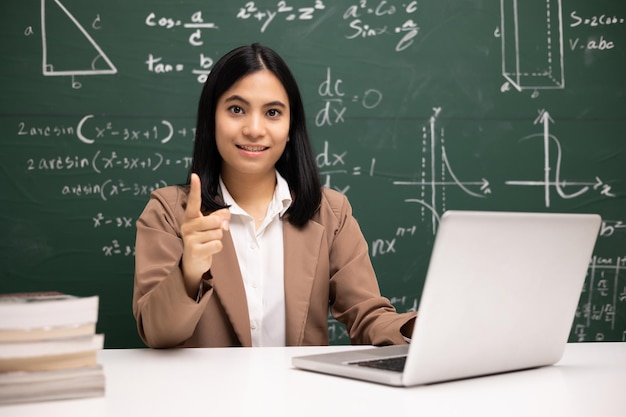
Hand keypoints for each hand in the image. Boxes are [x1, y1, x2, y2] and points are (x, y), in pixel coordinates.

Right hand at [180, 173, 229, 296]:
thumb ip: (220, 217)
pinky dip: (217, 248)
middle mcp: (187, 226)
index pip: (194, 201)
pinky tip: (208, 250)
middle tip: (213, 233)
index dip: (195, 189)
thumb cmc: (203, 240)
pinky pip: (217, 245)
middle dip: (220, 227)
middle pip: (215, 220)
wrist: (193, 263)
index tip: (195, 176)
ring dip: (218, 239)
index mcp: (191, 217)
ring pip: (218, 233)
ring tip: (208, 243)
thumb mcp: (211, 226)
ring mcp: (189, 238)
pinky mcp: (194, 250)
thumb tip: (225, 217)